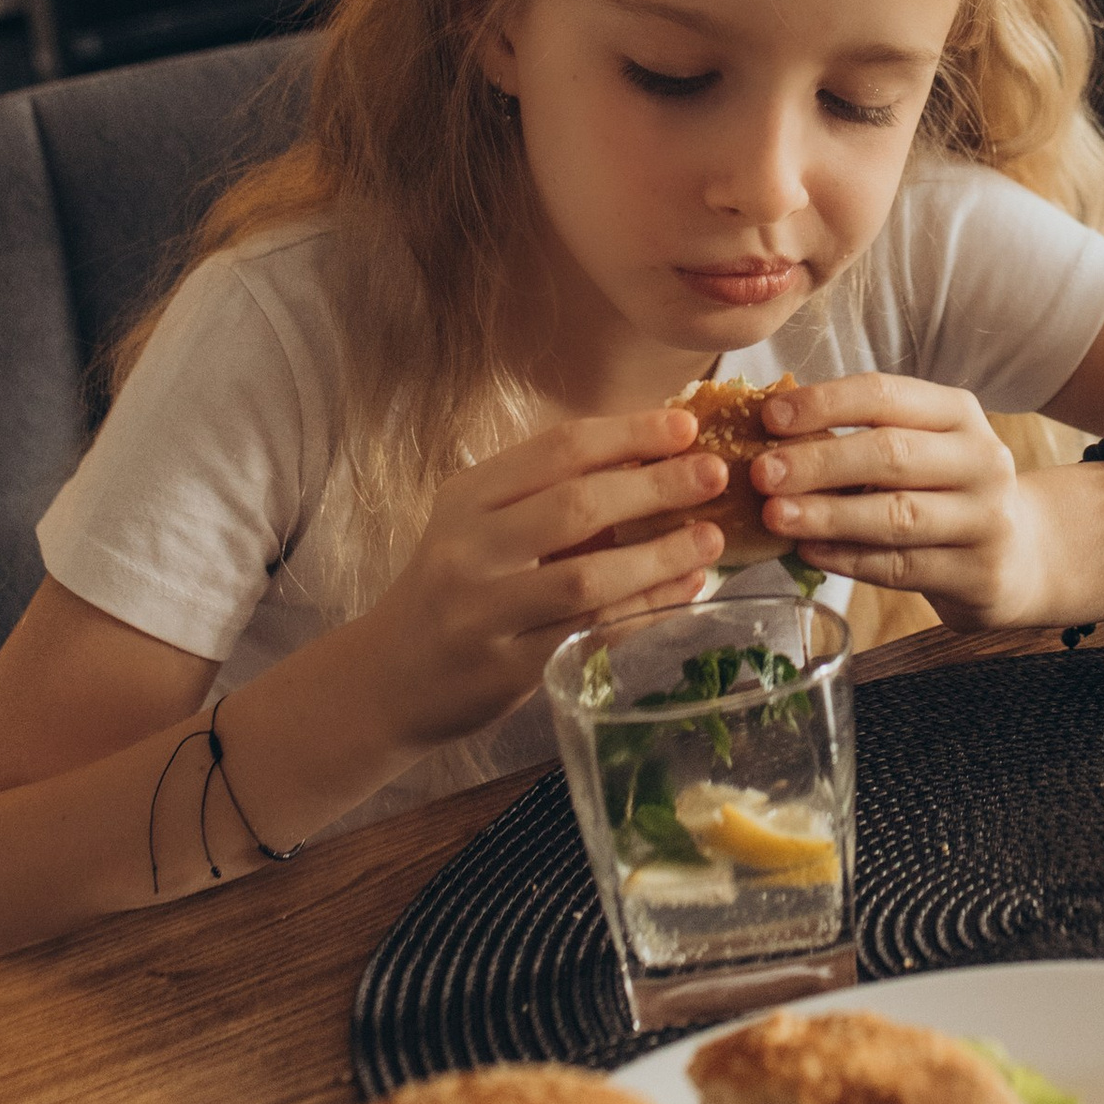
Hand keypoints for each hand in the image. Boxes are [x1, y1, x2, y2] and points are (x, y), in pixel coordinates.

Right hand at [355, 410, 729, 747]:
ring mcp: (485, 612)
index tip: (686, 426)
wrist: (388, 678)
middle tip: (714, 474)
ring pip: (587, 579)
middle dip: (655, 486)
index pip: (558, 449)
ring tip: (710, 539)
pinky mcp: (505, 669)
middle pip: (576, 505)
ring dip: (659, 556)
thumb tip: (657, 460)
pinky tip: (682, 591)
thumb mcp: (480, 524)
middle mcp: (470, 548)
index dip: (628, 434)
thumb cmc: (454, 588)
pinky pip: (590, 636)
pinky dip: (644, 610)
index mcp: (468, 497)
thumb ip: (548, 493)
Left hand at [747, 373, 1058, 630]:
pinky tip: (809, 553)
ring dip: (828, 514)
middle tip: (763, 472)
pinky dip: (849, 559)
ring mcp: (985, 519)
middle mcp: (981, 459)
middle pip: (892, 454)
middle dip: (819, 461)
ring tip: (775, 516)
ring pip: (897, 515)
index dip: (826, 402)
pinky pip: (902, 567)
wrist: (1021, 554)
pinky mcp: (978, 574)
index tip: (770, 415)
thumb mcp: (920, 449)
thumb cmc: (945, 491)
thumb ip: (860, 438)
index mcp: (958, 413)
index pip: (886, 395)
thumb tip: (770, 436)